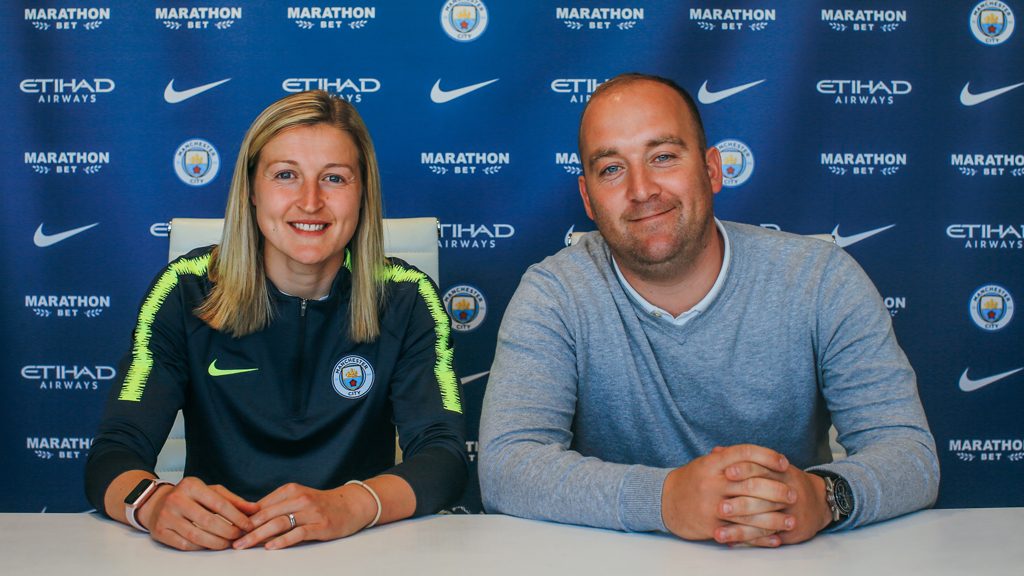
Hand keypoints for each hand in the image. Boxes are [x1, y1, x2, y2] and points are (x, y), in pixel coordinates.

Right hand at [140, 476, 258, 550]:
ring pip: (197, 536)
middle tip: (239, 536)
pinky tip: (211, 545)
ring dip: (217, 543)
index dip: (237, 517)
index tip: (249, 525)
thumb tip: (255, 509)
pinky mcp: (160, 531)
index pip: (219, 504)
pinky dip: (201, 547)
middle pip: (209, 521)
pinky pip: (185, 544)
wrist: (157, 502)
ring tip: (228, 543)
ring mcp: (166, 516)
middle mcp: (177, 499)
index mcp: (191, 485)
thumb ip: (233, 500)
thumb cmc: (189, 496)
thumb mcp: (211, 491)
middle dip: (228, 532)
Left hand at [233, 482, 377, 549]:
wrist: (351, 505)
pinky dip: (283, 540)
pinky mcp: (321, 525)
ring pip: (279, 523)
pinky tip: (271, 547)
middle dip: (247, 529)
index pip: (262, 505)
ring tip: (244, 545)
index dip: (244, 518)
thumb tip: (250, 519)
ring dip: (259, 535)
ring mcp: (311, 512)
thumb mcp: (298, 499)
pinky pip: (298, 533)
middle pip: (267, 514)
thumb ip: (277, 506)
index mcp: (290, 490)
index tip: (230, 529)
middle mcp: (299, 498)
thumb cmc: (321, 504)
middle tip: (232, 541)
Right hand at [662, 444, 793, 544]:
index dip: (766, 456)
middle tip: (793, 494)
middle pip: (751, 483)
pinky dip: (760, 537)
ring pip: (749, 512)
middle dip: (776, 490)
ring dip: (774, 518)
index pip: (743, 453)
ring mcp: (711, 505)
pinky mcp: (711, 526)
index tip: (784, 463)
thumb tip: (762, 455)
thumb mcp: (707, 464)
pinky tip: (775, 538)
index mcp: (712, 464)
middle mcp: (712, 482)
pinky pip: (740, 533)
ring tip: (791, 521)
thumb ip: (732, 459)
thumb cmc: (692, 481)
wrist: (664, 501)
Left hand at [720, 462, 832, 546]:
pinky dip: (749, 541)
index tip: (726, 473)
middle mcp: (787, 492)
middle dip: (740, 504)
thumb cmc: (786, 481)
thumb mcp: (771, 466)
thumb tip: (716, 451)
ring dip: (739, 529)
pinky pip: (768, 538)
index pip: (762, 468)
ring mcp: (790, 513)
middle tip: (720, 508)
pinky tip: (731, 543)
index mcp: (780, 473)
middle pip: (763, 497)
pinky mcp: (792, 531)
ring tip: (718, 533)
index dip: (744, 469)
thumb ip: (745, 459)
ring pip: (764, 522)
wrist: (820, 501)